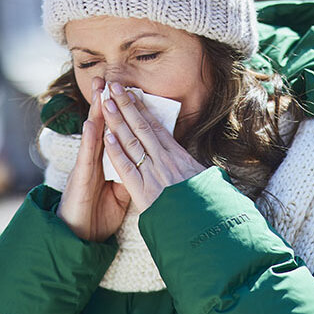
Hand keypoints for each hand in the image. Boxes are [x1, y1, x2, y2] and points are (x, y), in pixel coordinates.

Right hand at [56, 77, 131, 241]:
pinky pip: (86, 159)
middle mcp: (93, 161)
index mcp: (103, 163)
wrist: (77, 238)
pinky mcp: (81, 181)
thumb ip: (129, 177)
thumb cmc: (96, 216)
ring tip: (100, 92)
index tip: (124, 91)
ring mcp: (85, 168)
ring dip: (96, 113)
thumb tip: (143, 167)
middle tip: (106, 78)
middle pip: (101, 127)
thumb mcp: (119, 195)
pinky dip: (90, 141)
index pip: (112, 132)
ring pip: (92, 136)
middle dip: (104, 102)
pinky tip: (92, 125)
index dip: (118, 112)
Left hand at [101, 82, 206, 209]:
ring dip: (116, 121)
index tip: (131, 93)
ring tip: (105, 102)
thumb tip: (200, 166)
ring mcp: (153, 174)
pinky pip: (127, 168)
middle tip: (113, 87)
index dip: (141, 108)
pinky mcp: (144, 191)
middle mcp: (165, 160)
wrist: (205, 226)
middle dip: (125, 105)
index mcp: (178, 156)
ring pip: (131, 142)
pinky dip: (116, 152)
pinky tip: (106, 136)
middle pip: (141, 127)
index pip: (156, 127)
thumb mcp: (205, 181)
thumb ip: (196, 170)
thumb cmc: (208, 205)